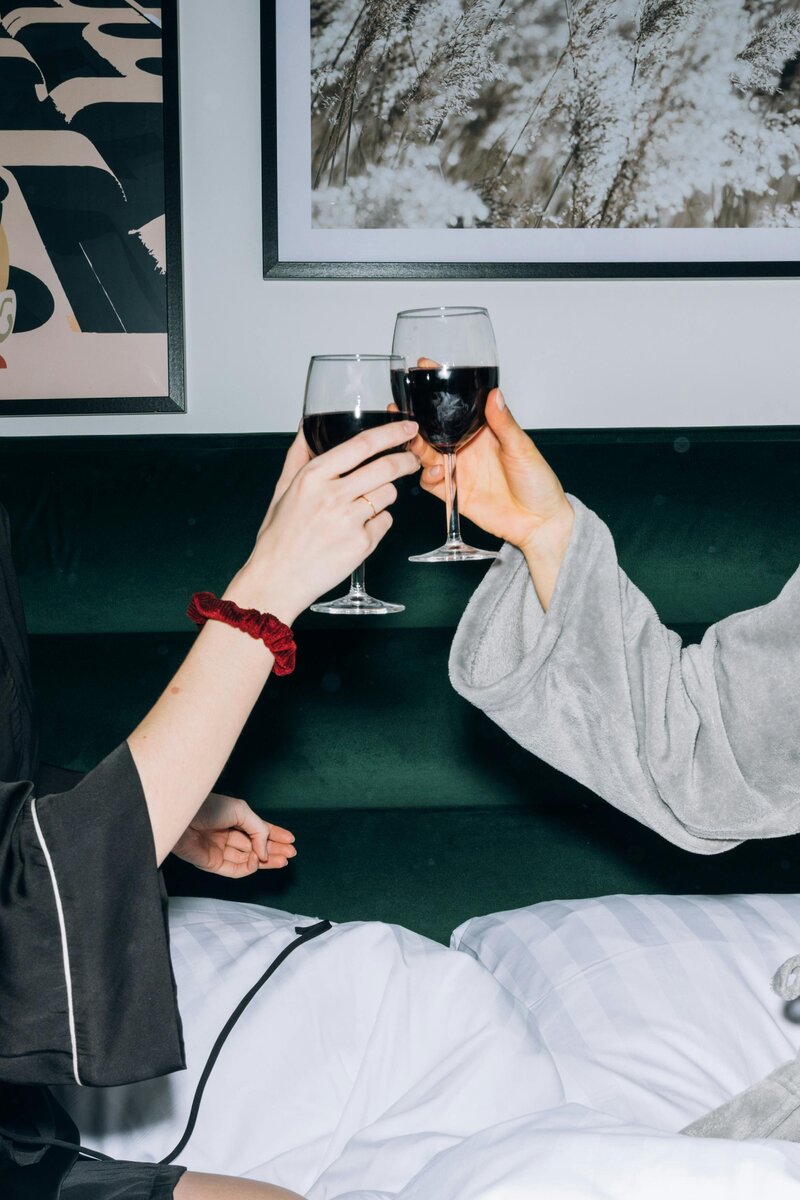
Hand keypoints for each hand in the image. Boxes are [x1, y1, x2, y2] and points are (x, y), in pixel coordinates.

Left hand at [171, 792, 296, 876]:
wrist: (182, 819)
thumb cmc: (209, 808)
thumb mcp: (241, 811)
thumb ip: (258, 829)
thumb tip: (266, 851)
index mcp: (233, 818)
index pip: (258, 829)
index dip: (275, 834)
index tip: (291, 839)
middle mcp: (227, 834)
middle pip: (255, 845)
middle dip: (274, 849)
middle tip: (290, 853)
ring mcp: (220, 850)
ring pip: (247, 859)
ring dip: (266, 860)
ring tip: (283, 860)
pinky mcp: (212, 864)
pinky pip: (234, 869)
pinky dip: (249, 868)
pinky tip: (260, 862)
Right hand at [231, 420, 419, 620]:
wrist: (278, 579)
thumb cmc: (279, 537)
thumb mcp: (282, 489)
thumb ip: (297, 455)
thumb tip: (306, 428)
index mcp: (313, 476)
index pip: (362, 444)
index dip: (392, 433)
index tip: (408, 428)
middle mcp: (333, 495)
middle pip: (386, 467)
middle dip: (406, 462)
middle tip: (412, 461)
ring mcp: (349, 520)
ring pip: (389, 494)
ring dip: (386, 495)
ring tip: (366, 505)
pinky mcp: (362, 544)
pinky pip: (386, 522)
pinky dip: (378, 523)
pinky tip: (359, 529)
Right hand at [414, 388, 572, 554]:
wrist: (538, 522)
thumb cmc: (538, 483)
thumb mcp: (522, 448)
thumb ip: (504, 423)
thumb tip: (494, 394)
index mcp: (484, 431)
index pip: (457, 405)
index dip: (439, 388)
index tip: (424, 369)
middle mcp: (467, 448)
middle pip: (434, 429)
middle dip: (416, 418)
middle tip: (403, 410)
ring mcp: (459, 470)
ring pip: (426, 454)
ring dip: (416, 446)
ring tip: (415, 441)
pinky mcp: (454, 494)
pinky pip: (430, 482)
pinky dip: (426, 475)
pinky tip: (435, 472)